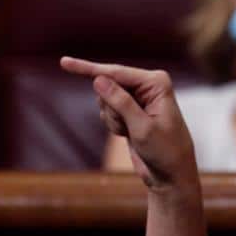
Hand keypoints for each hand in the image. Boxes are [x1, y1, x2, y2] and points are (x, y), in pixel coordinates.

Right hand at [60, 57, 198, 192]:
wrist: (171, 173)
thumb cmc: (165, 151)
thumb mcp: (142, 128)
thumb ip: (120, 102)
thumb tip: (98, 79)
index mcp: (157, 83)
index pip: (117, 72)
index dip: (89, 69)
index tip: (64, 62)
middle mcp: (148, 84)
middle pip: (108, 85)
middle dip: (110, 109)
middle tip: (126, 128)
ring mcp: (139, 95)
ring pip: (105, 99)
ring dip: (112, 119)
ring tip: (130, 133)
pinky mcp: (131, 108)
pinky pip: (108, 110)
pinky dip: (113, 124)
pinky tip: (128, 134)